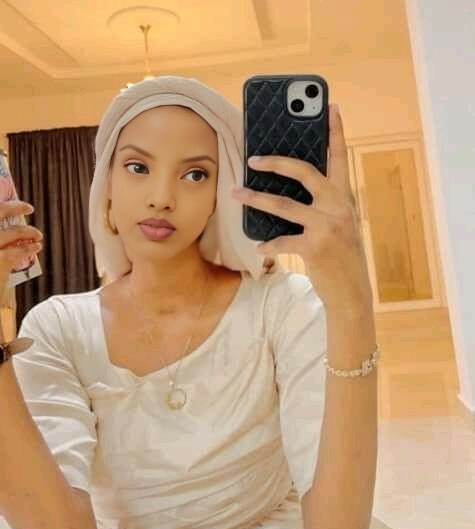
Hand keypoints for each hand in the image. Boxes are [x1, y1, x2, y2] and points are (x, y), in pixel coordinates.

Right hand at [0, 200, 43, 299]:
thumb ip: (0, 241)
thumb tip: (7, 227)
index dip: (3, 204)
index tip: (10, 200)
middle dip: (14, 206)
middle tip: (29, 208)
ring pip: (12, 232)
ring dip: (29, 231)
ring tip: (37, 235)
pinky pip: (17, 251)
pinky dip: (29, 247)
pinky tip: (36, 247)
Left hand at [231, 103, 372, 311]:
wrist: (352, 291)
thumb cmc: (341, 255)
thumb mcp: (340, 224)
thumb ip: (324, 204)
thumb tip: (293, 189)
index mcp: (344, 197)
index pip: (340, 157)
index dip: (336, 131)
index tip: (331, 106)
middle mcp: (339, 206)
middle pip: (305, 171)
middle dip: (276, 161)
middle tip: (253, 158)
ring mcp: (328, 226)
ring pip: (284, 204)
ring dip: (256, 198)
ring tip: (236, 192)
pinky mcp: (315, 247)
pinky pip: (281, 240)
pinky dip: (267, 243)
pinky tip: (258, 245)